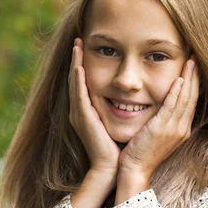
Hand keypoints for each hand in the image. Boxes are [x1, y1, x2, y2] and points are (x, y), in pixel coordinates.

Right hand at [68, 37, 120, 175]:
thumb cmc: (119, 148)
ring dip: (75, 63)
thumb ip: (120, 109)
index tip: (86, 48)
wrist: (112, 167)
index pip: (84, 83)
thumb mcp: (118, 123)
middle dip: (76, 59)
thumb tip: (133, 98)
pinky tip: (79, 66)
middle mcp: (80, 111)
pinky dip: (78, 79)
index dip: (83, 65)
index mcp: (88, 112)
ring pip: (75, 83)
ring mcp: (79, 114)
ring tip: (76, 45)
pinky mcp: (83, 118)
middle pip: (76, 79)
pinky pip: (80, 95)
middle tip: (78, 40)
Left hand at [118, 57, 199, 178]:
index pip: (191, 101)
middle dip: (196, 76)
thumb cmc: (141, 153)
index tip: (195, 67)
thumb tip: (163, 106)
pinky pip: (171, 107)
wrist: (135, 170)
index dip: (194, 83)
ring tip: (191, 61)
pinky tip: (179, 79)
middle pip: (192, 97)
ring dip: (189, 79)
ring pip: (185, 99)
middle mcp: (182, 129)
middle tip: (197, 57)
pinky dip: (176, 92)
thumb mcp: (157, 135)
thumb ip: (163, 120)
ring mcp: (174, 130)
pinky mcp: (162, 129)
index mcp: (182, 130)